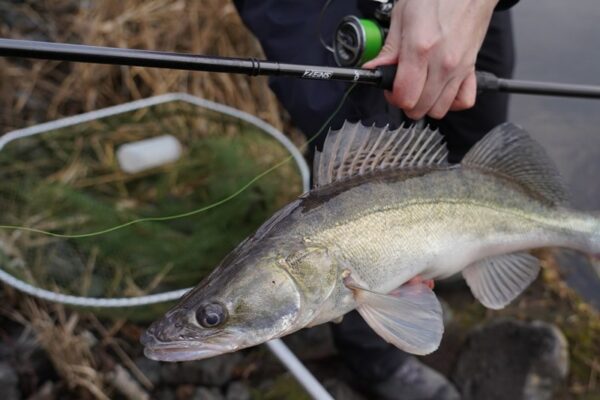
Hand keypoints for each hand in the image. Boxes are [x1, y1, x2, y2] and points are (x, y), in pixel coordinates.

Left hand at [363, 0, 498, 119]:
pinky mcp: (471, 69)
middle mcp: (442, 63)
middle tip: (403, 86)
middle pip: (419, 108)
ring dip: (426, 104)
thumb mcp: (403, 15)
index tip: (390, 87)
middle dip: (406, 102)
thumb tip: (375, 69)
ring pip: (439, 110)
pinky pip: (464, 101)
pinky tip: (441, 90)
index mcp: (420, 48)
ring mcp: (458, 68)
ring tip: (420, 88)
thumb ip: (389, 48)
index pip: (404, 96)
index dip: (392, 96)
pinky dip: (452, 101)